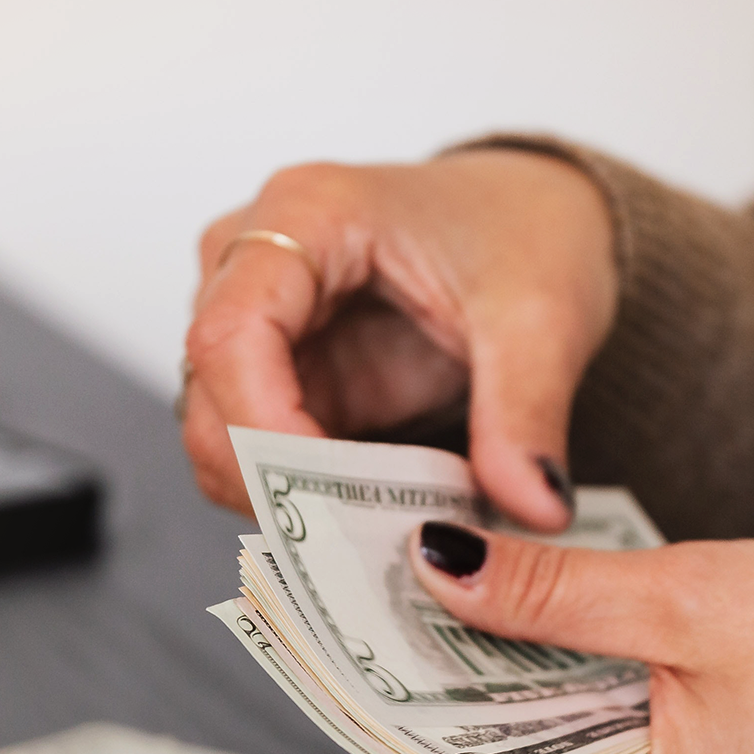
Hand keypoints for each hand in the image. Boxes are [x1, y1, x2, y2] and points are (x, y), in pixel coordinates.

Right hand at [181, 150, 616, 530]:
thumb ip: (527, 413)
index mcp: (307, 213)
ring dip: (287, 498)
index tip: (330, 497)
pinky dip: (305, 498)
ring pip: (221, 436)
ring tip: (380, 528)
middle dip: (274, 482)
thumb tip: (534, 505)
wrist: (533, 218)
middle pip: (210, 395)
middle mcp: (256, 262)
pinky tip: (371, 515)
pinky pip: (260, 455)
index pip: (231, 333)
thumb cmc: (521, 228)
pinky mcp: (282, 375)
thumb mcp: (543, 317)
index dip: (264, 429)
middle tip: (364, 540)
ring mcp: (260, 321)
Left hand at [407, 522, 753, 753]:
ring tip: (468, 571)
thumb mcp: (695, 598)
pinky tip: (552, 612)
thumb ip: (552, 592)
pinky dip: (569, 680)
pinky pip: (597, 743)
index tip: (352, 604)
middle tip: (398, 563)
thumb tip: (443, 570)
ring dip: (510, 666)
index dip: (406, 675)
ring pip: (544, 746)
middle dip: (451, 662)